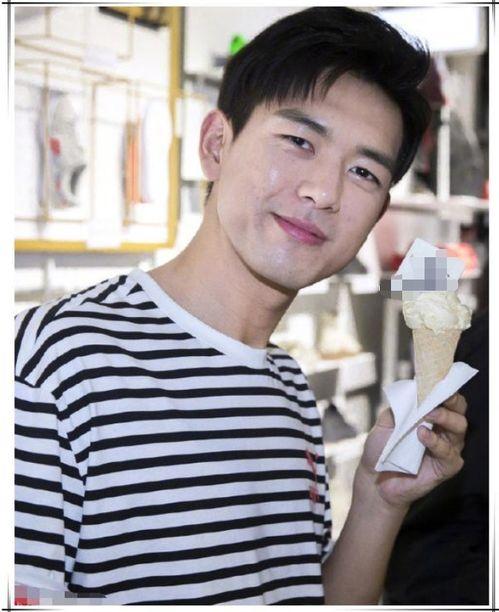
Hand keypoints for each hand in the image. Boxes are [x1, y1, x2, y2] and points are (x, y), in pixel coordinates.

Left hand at [356, 393, 467, 510]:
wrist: (373, 476)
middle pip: (459, 411)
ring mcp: (446, 449)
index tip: (438, 381)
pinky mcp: (445, 467)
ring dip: (444, 418)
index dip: (446, 388)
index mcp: (432, 417)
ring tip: (426, 415)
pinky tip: (422, 436)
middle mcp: (444, 431)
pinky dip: (436, 443)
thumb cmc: (382, 447)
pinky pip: (449, 454)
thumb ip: (399, 407)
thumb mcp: (386, 421)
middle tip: (435, 398)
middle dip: (451, 401)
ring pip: (459, 429)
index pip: (447, 399)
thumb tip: (411, 390)